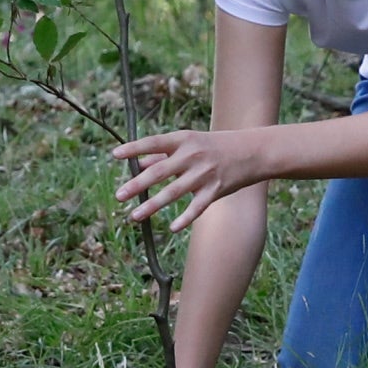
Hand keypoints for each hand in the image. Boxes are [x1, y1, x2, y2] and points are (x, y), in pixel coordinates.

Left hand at [112, 129, 256, 232]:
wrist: (252, 151)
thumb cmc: (215, 146)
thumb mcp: (190, 143)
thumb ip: (163, 154)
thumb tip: (137, 162)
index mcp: (184, 140)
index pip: (154, 142)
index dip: (134, 148)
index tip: (115, 155)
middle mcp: (192, 156)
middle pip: (160, 171)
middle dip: (138, 184)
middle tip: (119, 195)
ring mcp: (204, 174)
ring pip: (174, 192)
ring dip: (153, 205)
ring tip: (134, 215)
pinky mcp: (216, 189)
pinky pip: (197, 206)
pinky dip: (185, 217)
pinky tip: (172, 227)